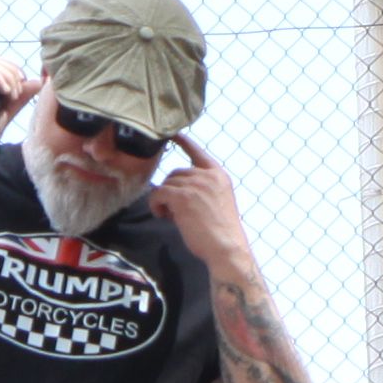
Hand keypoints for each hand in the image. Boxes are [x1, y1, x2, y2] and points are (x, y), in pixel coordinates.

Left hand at [149, 132, 249, 264]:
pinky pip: (158, 193)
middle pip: (176, 172)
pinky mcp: (182, 196)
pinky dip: (156, 205)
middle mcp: (208, 175)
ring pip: (166, 183)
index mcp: (218, 175)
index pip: (197, 152)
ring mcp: (196, 184)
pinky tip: (163, 216)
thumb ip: (200, 190)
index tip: (173, 134)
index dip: (183, 142)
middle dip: (171, 190)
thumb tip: (172, 190)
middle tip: (175, 211)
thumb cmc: (219, 233)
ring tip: (171, 216)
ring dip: (164, 199)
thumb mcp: (216, 202)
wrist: (226, 248)